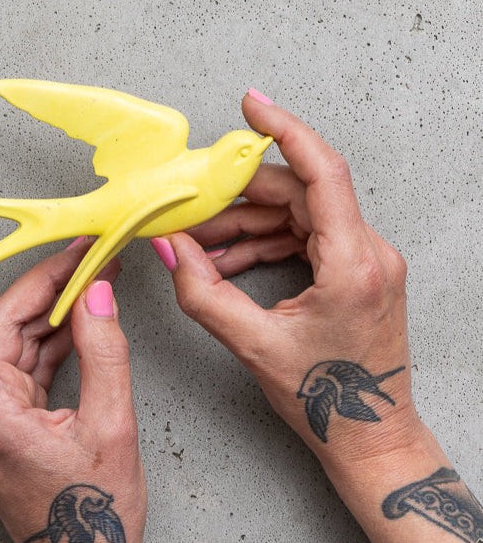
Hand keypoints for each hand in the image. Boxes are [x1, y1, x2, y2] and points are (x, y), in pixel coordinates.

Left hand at [0, 219, 145, 542]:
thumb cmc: (91, 516)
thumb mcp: (110, 426)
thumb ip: (104, 351)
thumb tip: (98, 292)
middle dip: (41, 283)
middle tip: (83, 252)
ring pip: (13, 342)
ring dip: (52, 309)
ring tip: (94, 279)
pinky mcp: (8, 422)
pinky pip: (25, 365)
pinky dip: (54, 339)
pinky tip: (84, 319)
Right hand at [152, 93, 420, 466]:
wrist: (370, 437)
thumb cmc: (327, 401)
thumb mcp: (254, 346)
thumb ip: (204, 292)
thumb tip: (170, 247)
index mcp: (353, 264)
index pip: (322, 172)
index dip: (284, 130)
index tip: (251, 105)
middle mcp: (368, 252)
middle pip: (296, 193)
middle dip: (236, 195)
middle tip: (188, 201)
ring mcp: (365, 258)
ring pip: (296, 213)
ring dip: (245, 222)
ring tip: (198, 241)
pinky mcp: (356, 268)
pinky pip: (304, 235)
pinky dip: (264, 240)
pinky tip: (226, 257)